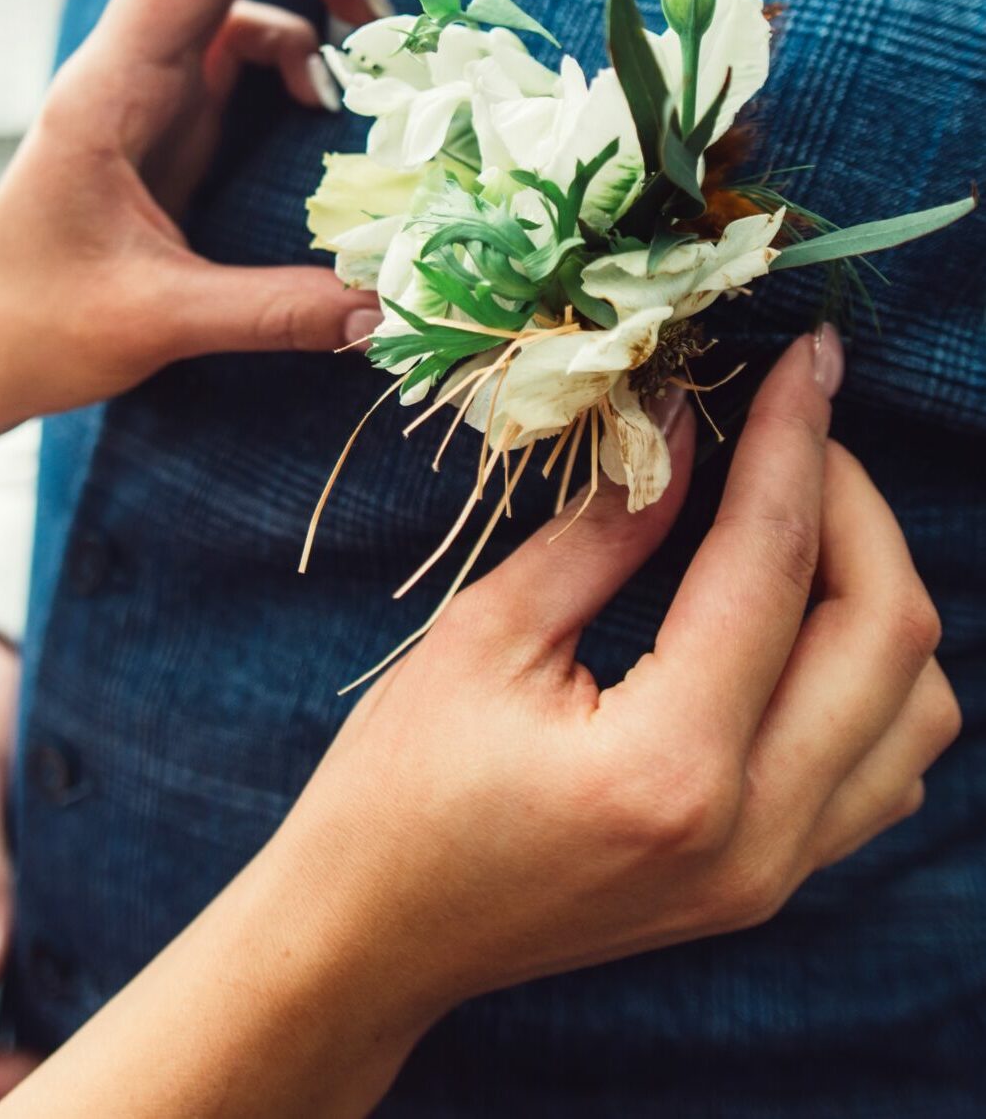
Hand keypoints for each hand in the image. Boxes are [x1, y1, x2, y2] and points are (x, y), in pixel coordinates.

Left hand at [0, 0, 457, 437]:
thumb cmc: (36, 328)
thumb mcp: (156, 325)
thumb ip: (273, 314)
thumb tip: (390, 308)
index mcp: (113, 84)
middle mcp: (134, 59)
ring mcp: (156, 79)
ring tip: (408, 15)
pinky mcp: (176, 109)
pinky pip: (251, 37)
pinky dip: (309, 44)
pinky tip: (334, 98)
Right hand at [256, 332, 958, 1066]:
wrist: (378, 937)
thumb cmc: (399, 786)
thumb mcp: (486, 635)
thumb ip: (607, 527)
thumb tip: (684, 420)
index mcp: (668, 768)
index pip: (771, 566)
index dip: (793, 441)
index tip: (805, 359)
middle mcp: (754, 836)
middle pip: (888, 634)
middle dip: (855, 500)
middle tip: (794, 427)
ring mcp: (774, 874)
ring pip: (918, 708)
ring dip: (877, 590)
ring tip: (795, 520)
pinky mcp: (771, 883)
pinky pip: (888, 768)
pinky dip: (874, 677)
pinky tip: (797, 624)